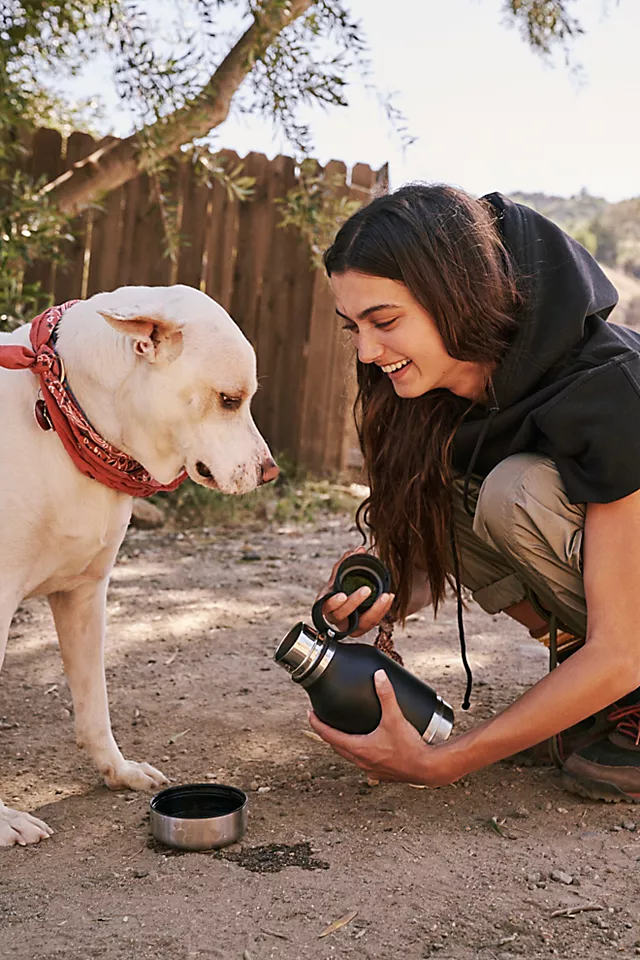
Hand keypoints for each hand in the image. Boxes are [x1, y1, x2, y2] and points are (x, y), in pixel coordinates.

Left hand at [308, 671, 455, 785]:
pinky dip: (360, 755)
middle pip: (336, 747)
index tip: (310, 714)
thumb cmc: (410, 746)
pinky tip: (367, 750)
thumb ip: (387, 695)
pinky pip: (364, 764)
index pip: (329, 735)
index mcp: (359, 748)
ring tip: (342, 733)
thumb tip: (379, 676)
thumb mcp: (395, 717)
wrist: (427, 769)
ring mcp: (370, 770)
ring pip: (349, 756)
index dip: (317, 724)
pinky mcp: (381, 774)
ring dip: (343, 745)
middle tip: (322, 721)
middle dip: (327, 733)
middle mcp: (361, 761)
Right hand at [317, 547, 394, 637]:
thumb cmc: (341, 588)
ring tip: (385, 595)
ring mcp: (350, 626)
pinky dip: (382, 610)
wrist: (350, 601)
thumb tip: (360, 550)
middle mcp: (336, 618)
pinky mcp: (362, 628)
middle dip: (355, 602)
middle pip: (342, 615)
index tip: (342, 595)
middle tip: (367, 589)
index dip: (333, 603)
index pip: (325, 606)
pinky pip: (373, 622)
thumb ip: (347, 562)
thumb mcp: (341, 575)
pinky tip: (389, 597)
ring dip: (375, 609)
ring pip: (361, 624)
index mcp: (326, 604)